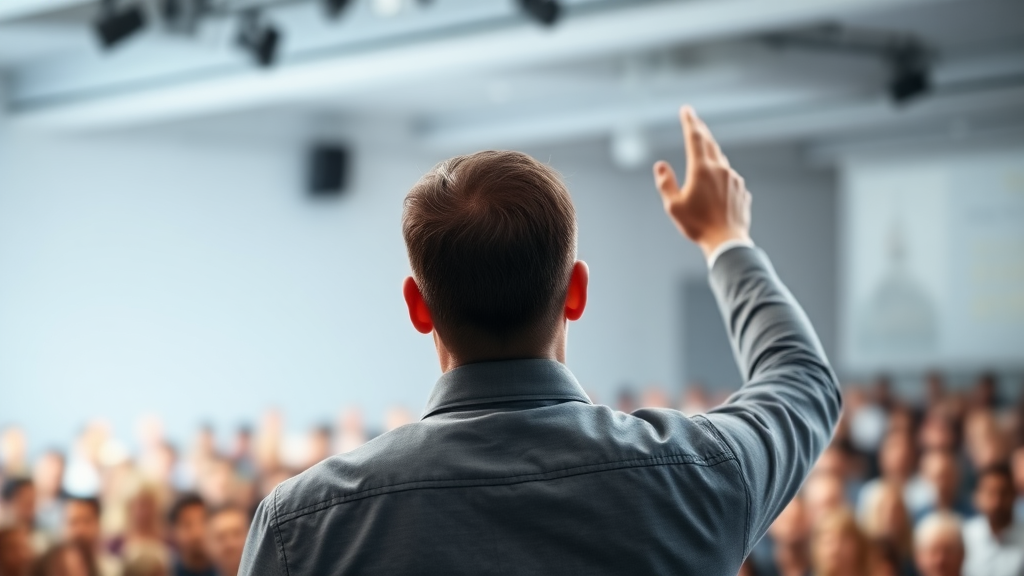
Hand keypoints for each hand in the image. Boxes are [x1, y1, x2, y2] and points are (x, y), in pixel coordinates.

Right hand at [652, 106, 751, 259]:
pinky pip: (728, 176)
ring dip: (710, 151)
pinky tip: (715, 181)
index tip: (686, 110)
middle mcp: (720, 169)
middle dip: (700, 129)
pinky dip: (720, 172)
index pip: (694, 138)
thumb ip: (665, 183)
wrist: (727, 241)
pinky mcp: (741, 189)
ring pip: (720, 159)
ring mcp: (734, 178)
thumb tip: (660, 165)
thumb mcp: (673, 206)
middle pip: (709, 143)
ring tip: (703, 148)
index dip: (689, 122)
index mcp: (701, 170)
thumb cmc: (697, 225)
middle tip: (694, 119)